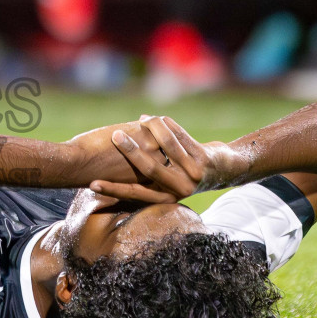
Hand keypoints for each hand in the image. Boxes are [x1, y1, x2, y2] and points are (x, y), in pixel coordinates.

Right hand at [85, 116, 240, 203]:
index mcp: (166, 199)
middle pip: (150, 169)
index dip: (113, 190)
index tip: (92, 184)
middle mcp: (180, 190)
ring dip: (149, 130)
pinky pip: (179, 137)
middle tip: (113, 137)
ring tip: (134, 121)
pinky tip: (149, 118)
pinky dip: (164, 125)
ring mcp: (194, 175)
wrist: (224, 170)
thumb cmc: (185, 174)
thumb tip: (105, 173)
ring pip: (166, 149)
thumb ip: (142, 177)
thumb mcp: (164, 181)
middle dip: (130, 152)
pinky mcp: (203, 159)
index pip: (135, 194)